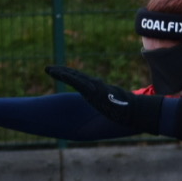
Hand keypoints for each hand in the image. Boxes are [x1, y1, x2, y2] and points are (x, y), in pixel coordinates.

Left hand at [47, 66, 165, 134]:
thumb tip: (110, 108)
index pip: (81, 81)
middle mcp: (95, 85)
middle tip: (49, 69)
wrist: (133, 111)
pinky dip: (64, 75)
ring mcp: (93, 87)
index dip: (70, 76)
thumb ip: (108, 104)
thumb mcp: (115, 106)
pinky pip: (74, 80)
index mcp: (98, 90)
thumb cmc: (126, 111)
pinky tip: (54, 72)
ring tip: (48, 69)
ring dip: (60, 72)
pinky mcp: (91, 89)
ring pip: (73, 76)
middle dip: (62, 72)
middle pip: (75, 76)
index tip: (59, 73)